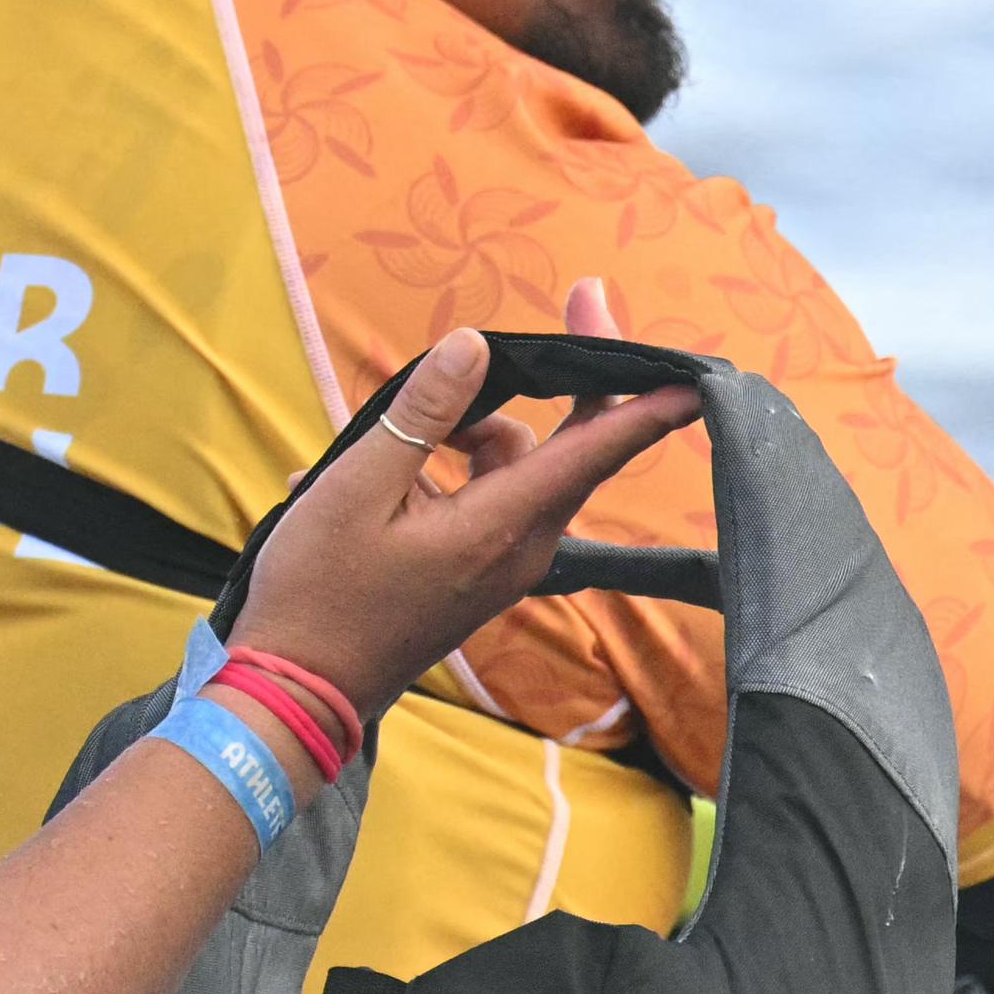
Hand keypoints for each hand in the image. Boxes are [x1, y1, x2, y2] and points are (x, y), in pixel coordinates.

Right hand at [230, 279, 697, 716]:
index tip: (695, 377)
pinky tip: (374, 474)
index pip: (593, 453)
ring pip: (514, 467)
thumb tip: (473, 346)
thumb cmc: (319, 593)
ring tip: (379, 446)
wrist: (298, 693)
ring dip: (468, 432)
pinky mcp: (476, 573)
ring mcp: (500, 564)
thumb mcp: (355, 489)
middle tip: (577, 300)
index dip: (647, 411)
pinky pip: (484, 497)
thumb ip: (421, 415)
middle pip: (566, 447)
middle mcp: (518, 546)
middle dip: (564, 379)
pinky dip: (444, 472)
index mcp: (498, 524)